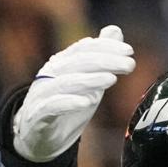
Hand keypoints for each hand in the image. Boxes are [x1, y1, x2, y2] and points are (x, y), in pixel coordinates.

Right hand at [13, 25, 134, 162]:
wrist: (37, 136)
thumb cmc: (65, 104)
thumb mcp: (88, 80)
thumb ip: (100, 58)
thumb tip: (115, 31)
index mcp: (62, 63)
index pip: (84, 49)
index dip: (106, 47)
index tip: (129, 51)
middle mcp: (51, 74)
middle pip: (78, 62)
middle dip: (106, 61)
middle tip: (130, 64)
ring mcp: (42, 93)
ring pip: (66, 83)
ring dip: (90, 80)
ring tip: (111, 79)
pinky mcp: (38, 115)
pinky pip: (51, 106)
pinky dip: (68, 103)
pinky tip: (85, 102)